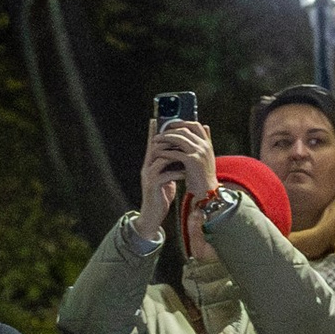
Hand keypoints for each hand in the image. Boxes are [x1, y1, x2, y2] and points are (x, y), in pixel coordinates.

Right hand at [132, 121, 215, 243]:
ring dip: (175, 155)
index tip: (157, 118)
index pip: (152, 143)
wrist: (153, 215)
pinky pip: (166, 175)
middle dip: (169, 139)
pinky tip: (185, 174)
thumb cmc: (162, 195)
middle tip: (182, 134)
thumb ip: (171, 164)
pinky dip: (177, 172)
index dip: (154, 131)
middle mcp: (147, 167)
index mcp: (151, 164)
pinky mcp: (152, 186)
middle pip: (156, 147)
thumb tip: (180, 152)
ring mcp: (149, 176)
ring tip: (187, 153)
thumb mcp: (167, 176)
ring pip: (161, 158)